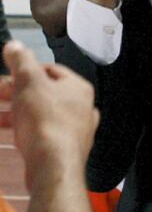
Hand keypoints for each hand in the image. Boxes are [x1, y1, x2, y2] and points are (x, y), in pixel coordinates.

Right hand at [0, 40, 98, 190]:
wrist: (53, 167)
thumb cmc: (44, 119)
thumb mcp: (28, 82)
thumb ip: (21, 61)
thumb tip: (14, 44)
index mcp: (78, 87)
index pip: (51, 70)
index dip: (26, 71)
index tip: (7, 77)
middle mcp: (83, 107)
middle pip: (46, 93)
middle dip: (19, 94)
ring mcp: (77, 131)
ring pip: (44, 115)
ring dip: (19, 113)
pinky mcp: (66, 151)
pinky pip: (44, 134)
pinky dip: (27, 131)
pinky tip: (11, 135)